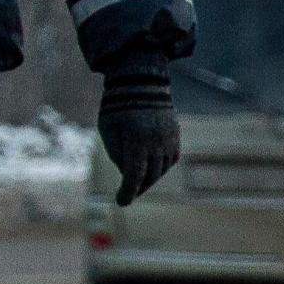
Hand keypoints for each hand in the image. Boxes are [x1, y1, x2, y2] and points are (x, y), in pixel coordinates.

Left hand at [99, 67, 180, 206]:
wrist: (141, 81)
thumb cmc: (117, 106)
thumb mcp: (108, 129)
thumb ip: (117, 154)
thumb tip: (127, 175)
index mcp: (137, 140)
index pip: (134, 175)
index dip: (128, 191)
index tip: (121, 202)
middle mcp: (157, 141)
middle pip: (149, 175)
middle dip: (138, 187)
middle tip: (127, 193)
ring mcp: (169, 138)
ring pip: (162, 169)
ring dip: (150, 178)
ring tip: (137, 181)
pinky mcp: (175, 134)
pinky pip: (171, 159)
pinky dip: (161, 167)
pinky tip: (151, 168)